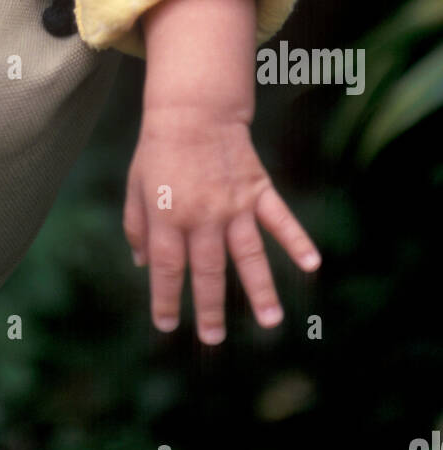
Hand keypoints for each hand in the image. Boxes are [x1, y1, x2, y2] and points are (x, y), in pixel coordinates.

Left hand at [123, 106, 321, 343]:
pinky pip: (280, 219)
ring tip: (271, 322)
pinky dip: (297, 240)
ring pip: (248, 255)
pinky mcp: (257, 190)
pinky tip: (312, 264)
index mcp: (168, 216)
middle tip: (213, 339)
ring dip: (260, 290)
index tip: (167, 324)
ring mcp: (233, 205)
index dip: (166, 298)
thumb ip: (137, 225)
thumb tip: (142, 263)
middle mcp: (202, 216)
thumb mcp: (136, 185)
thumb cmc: (158, 149)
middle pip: (209, 271)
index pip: (168, 268)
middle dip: (210, 308)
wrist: (193, 110)